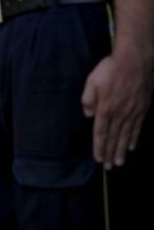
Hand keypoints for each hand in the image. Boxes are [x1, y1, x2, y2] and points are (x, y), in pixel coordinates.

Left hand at [82, 44, 153, 168]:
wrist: (135, 62)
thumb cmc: (110, 70)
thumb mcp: (92, 81)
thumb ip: (88, 99)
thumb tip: (87, 115)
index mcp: (105, 109)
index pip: (100, 133)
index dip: (99, 147)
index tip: (98, 159)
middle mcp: (119, 114)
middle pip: (114, 138)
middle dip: (110, 153)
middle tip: (109, 167)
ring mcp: (132, 113)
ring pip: (126, 136)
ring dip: (121, 150)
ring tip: (119, 163)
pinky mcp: (142, 109)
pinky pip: (137, 128)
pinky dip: (134, 139)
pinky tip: (131, 147)